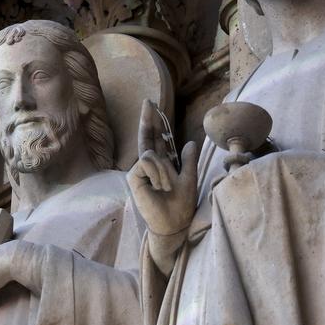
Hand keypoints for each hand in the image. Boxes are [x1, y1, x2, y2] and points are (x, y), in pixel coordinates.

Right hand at [128, 101, 198, 244]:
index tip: (151, 105)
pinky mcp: (134, 178)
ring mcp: (140, 171)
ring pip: (152, 155)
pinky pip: (147, 163)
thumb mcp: (189, 178)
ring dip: (164, 171)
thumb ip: (189, 160)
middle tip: (147, 101)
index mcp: (162, 164)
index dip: (154, 123)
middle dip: (147, 120)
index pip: (157, 139)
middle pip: (147, 138)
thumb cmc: (181, 204)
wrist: (174, 223)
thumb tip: (190, 142)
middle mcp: (149, 165)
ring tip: (167, 187)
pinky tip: (158, 187)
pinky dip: (157, 174)